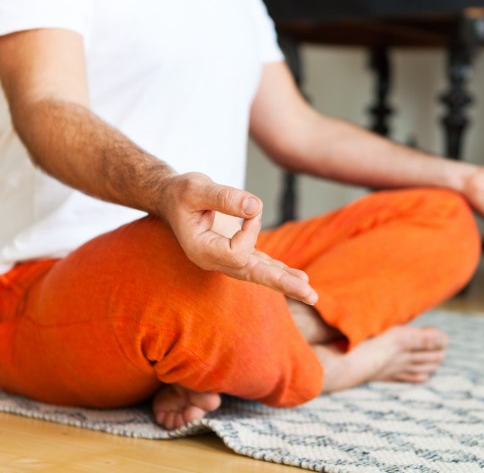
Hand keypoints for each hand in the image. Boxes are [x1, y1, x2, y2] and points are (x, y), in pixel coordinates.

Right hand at [160, 172, 317, 304]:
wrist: (172, 198)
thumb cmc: (181, 193)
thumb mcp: (197, 188)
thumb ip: (224, 197)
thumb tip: (256, 207)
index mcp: (202, 250)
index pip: (238, 252)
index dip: (251, 229)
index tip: (247, 206)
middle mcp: (215, 261)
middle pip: (253, 276)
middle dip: (283, 284)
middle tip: (310, 295)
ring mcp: (226, 260)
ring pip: (259, 274)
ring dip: (286, 281)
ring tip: (311, 293)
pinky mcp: (237, 253)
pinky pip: (260, 265)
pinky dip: (279, 270)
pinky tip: (298, 278)